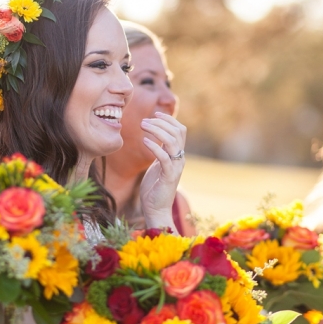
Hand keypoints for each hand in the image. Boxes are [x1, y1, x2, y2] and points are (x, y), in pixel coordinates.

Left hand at [139, 112, 186, 228]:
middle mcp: (180, 159)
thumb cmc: (154, 188)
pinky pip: (164, 157)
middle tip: (144, 121)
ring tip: (142, 126)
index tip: (155, 114)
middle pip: (177, 132)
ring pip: (172, 141)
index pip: (180, 130)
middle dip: (161, 122)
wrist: (156, 209)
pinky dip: (155, 146)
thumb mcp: (157, 165)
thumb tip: (153, 138)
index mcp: (178, 155)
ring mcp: (176, 167)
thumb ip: (159, 152)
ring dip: (157, 130)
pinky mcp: (169, 176)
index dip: (169, 120)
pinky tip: (144, 141)